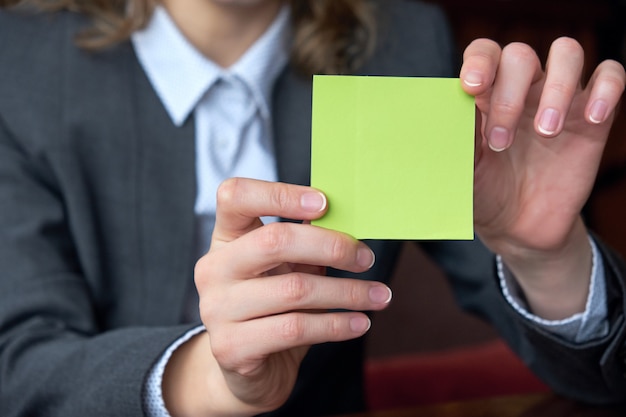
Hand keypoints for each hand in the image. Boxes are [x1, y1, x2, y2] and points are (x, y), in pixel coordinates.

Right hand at [164, 178, 390, 416]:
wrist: (246, 371)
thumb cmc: (272, 308)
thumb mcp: (285, 268)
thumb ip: (305, 240)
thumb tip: (347, 214)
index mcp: (225, 238)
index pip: (236, 196)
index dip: (280, 194)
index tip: (325, 204)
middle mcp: (214, 269)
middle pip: (274, 241)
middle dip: (331, 246)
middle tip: (366, 257)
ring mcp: (217, 309)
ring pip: (295, 290)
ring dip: (347, 292)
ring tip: (379, 296)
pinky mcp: (231, 347)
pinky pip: (294, 328)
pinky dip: (336, 325)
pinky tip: (359, 323)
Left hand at [461, 37, 624, 317]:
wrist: (517, 228)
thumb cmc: (482, 192)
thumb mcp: (461, 168)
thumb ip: (454, 136)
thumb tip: (437, 110)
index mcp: (485, 96)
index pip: (485, 54)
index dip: (480, 62)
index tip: (471, 88)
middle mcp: (522, 89)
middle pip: (521, 55)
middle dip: (510, 94)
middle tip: (500, 141)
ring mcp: (558, 99)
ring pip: (568, 53)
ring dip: (556, 87)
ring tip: (544, 132)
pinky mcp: (592, 117)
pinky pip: (611, 77)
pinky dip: (606, 88)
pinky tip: (590, 118)